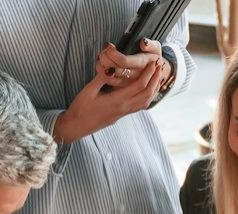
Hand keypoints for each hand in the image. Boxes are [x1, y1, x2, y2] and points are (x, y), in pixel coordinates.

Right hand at [54, 46, 168, 142]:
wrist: (76, 127)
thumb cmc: (80, 108)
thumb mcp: (88, 90)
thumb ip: (102, 78)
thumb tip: (112, 66)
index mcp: (117, 100)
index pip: (139, 85)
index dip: (149, 73)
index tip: (153, 62)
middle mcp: (124, 108)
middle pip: (147, 93)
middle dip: (156, 79)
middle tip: (160, 66)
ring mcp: (124, 113)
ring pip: (146, 101)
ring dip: (154, 88)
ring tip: (158, 77)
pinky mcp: (122, 115)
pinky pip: (140, 106)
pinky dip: (148, 97)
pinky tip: (148, 90)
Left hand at [97, 39, 165, 82]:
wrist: (155, 72)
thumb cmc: (152, 57)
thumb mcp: (155, 48)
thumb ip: (150, 44)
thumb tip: (143, 43)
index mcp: (142, 64)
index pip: (123, 61)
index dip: (112, 52)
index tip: (108, 45)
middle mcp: (134, 75)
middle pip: (114, 70)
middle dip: (104, 57)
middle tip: (104, 50)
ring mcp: (127, 83)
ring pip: (108, 77)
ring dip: (101, 65)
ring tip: (102, 55)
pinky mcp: (121, 87)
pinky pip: (107, 81)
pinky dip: (101, 71)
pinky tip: (101, 63)